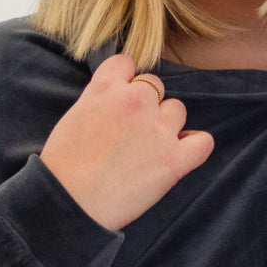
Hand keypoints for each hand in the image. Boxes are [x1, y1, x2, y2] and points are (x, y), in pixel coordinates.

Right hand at [40, 54, 214, 230]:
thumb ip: (99, 100)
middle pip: (155, 86)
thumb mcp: (74, 116)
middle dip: (146, 105)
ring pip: (177, 110)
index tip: (119, 100)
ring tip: (149, 148)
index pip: (126, 63)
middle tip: (131, 132)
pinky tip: (180, 156)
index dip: (125, 81)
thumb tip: (114, 100)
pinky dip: (195, 147)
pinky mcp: (174, 159)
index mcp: (106, 88)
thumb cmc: (63, 168)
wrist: (69, 202)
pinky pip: (203, 142)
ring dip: (168, 125)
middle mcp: (136, 101)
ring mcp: (158, 129)